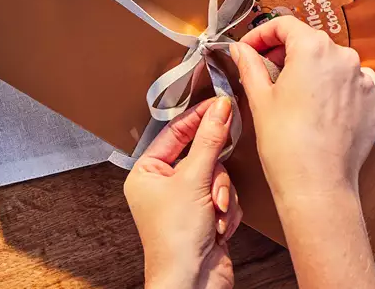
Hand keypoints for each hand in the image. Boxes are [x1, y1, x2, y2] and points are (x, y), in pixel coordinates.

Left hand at [124, 96, 242, 288]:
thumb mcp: (195, 179)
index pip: (176, 132)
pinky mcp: (205, 215)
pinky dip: (228, 211)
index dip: (199, 118)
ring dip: (222, 196)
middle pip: (203, 156)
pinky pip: (227, 196)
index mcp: (147, 173)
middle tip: (213, 187)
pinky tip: (219, 228)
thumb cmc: (176, 238)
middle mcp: (164, 186)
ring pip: (219, 176)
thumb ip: (210, 140)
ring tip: (215, 216)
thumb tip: (220, 107)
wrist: (191, 283)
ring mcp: (186, 201)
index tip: (221, 103)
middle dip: (214, 177)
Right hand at [229, 17, 374, 199]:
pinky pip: (353, 85)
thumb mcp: (260, 99)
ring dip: (313, 72)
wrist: (318, 184)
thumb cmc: (286, 144)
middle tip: (266, 74)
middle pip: (311, 43)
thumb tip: (242, 49)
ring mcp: (364, 79)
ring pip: (333, 64)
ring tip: (294, 97)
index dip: (262, 34)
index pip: (285, 25)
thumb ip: (250, 65)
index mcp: (314, 49)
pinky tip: (320, 110)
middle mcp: (345, 57)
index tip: (250, 49)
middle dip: (286, 54)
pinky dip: (336, 90)